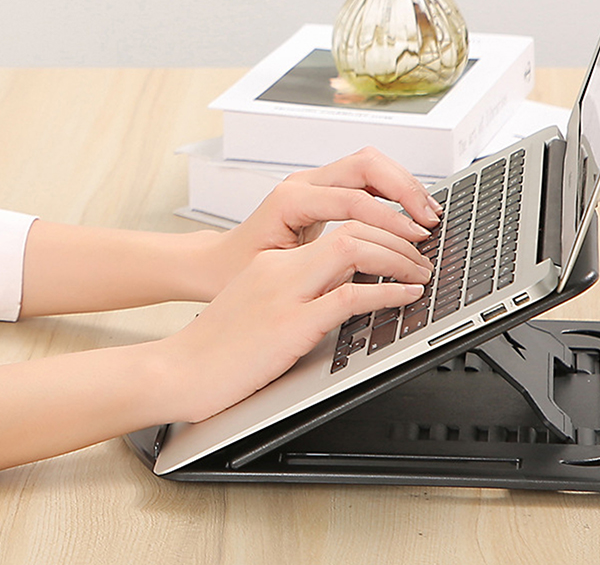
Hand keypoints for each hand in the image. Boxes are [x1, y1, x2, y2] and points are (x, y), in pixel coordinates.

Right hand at [159, 220, 432, 422]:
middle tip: (423, 255)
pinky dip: (387, 294)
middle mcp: (281, 268)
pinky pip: (349, 297)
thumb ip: (299, 291)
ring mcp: (285, 293)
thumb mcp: (260, 306)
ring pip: (354, 250)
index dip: (380, 231)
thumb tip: (346, 289)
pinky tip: (407, 296)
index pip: (339, 228)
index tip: (404, 245)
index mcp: (275, 262)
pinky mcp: (290, 324)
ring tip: (421, 272)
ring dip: (397, 258)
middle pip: (352, 228)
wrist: (177, 371)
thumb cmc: (218, 347)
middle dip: (398, 238)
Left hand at [208, 147, 441, 294]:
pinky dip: (393, 190)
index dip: (390, 219)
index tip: (416, 238)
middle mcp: (303, 183)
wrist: (216, 263)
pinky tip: (410, 212)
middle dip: (404, 190)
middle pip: (365, 165)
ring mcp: (314, 182)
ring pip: (370, 164)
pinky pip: (366, 177)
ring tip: (429, 214)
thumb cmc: (238, 272)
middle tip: (430, 220)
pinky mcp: (323, 190)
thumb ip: (320, 268)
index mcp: (290, 199)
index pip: (353, 199)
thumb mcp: (277, 275)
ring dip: (403, 185)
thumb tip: (368, 270)